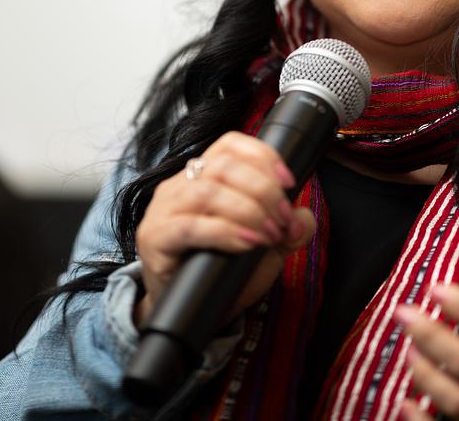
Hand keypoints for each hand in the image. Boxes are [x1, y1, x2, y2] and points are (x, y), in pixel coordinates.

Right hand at [133, 132, 317, 327]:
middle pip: (224, 166)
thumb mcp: (264, 248)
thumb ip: (288, 230)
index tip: (289, 183)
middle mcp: (179, 185)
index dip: (262, 156)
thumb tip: (303, 218)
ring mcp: (163, 209)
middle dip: (263, 190)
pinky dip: (224, 232)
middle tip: (281, 220)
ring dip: (247, 210)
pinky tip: (246, 243)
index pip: (230, 145)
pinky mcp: (155, 237)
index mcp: (202, 176)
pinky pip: (189, 226)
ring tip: (267, 234)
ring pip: (207, 191)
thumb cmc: (220, 270)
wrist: (189, 312)